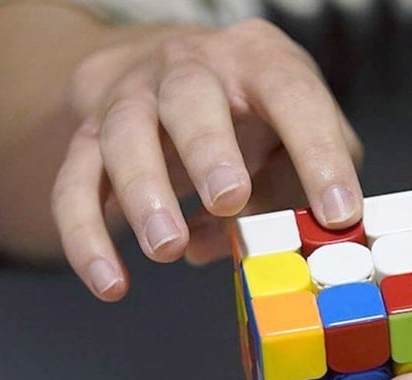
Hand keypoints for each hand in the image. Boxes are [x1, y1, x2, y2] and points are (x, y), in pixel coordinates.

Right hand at [51, 19, 362, 300]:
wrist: (168, 68)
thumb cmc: (250, 112)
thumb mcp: (293, 133)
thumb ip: (297, 185)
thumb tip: (271, 248)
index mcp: (258, 63)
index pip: (293, 96)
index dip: (318, 153)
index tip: (338, 212)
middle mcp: (190, 69)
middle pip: (191, 97)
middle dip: (208, 149)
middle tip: (228, 199)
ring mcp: (132, 99)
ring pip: (123, 135)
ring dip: (143, 192)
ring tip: (168, 248)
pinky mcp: (89, 137)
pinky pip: (73, 184)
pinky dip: (85, 237)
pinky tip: (112, 283)